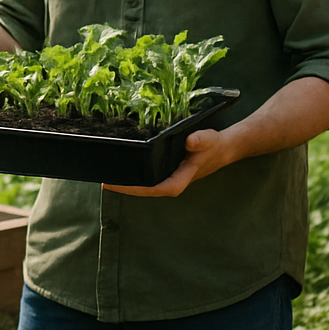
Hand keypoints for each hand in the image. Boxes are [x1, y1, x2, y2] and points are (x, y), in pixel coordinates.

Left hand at [104, 127, 234, 196]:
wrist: (224, 148)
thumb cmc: (214, 145)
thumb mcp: (208, 139)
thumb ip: (200, 140)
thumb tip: (189, 141)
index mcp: (180, 179)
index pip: (155, 189)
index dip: (134, 190)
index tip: (116, 185)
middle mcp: (172, 181)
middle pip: (145, 190)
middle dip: (125, 188)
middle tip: (104, 182)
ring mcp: (170, 178)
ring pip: (146, 185)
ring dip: (128, 183)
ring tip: (109, 177)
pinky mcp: (168, 172)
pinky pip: (149, 177)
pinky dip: (136, 174)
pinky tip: (124, 168)